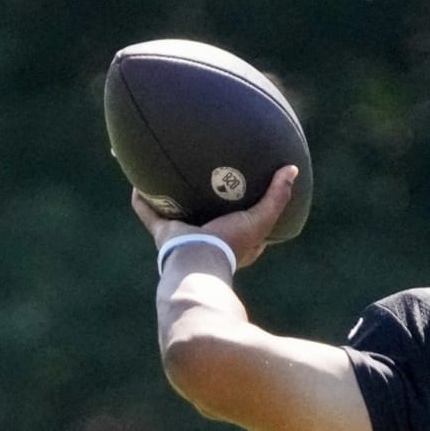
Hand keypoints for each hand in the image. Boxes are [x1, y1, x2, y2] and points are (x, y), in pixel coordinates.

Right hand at [131, 165, 298, 269]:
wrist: (197, 261)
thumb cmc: (231, 243)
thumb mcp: (261, 219)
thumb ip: (277, 197)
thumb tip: (292, 169)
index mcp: (233, 239)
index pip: (243, 220)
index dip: (245, 205)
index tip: (245, 186)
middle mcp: (208, 238)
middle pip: (207, 212)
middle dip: (206, 197)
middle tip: (205, 172)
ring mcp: (185, 236)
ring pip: (177, 211)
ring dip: (172, 195)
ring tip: (169, 171)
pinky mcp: (164, 233)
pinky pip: (148, 212)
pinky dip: (142, 199)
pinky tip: (137, 180)